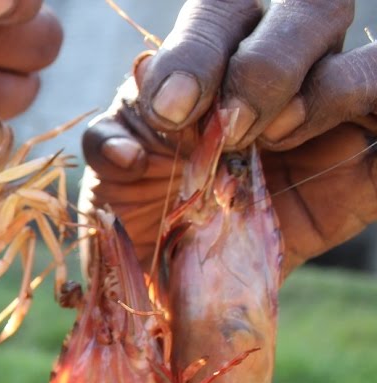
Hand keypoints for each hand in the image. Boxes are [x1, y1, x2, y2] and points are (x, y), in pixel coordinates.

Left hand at [79, 0, 376, 274]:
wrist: (181, 275)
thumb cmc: (150, 208)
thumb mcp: (115, 175)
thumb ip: (113, 141)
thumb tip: (129, 143)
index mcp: (219, 51)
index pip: (224, 9)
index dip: (199, 48)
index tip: (171, 109)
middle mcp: (288, 64)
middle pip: (312, 7)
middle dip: (267, 63)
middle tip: (229, 126)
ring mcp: (339, 108)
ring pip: (371, 56)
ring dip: (327, 89)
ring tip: (276, 138)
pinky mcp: (371, 164)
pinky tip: (339, 160)